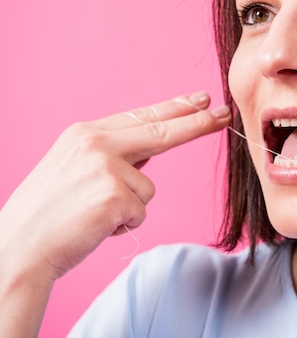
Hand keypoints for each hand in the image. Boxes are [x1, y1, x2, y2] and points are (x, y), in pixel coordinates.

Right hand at [0, 92, 230, 281]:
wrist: (18, 247)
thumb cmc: (48, 212)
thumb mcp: (75, 169)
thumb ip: (113, 156)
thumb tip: (151, 151)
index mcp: (85, 133)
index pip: (141, 117)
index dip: (175, 108)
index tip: (201, 100)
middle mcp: (96, 144)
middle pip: (161, 132)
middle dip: (197, 124)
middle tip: (225, 114)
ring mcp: (106, 169)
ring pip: (148, 188)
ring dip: (130, 207)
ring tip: (93, 214)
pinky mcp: (115, 197)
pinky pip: (140, 212)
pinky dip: (124, 224)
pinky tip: (95, 225)